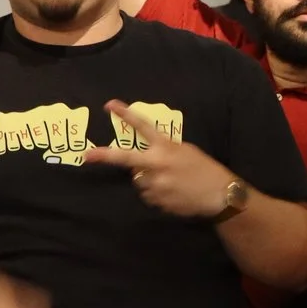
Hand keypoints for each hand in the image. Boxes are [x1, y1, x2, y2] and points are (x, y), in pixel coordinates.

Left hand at [82, 101, 237, 219]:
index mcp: (166, 148)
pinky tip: (173, 192)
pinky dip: (156, 193)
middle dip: (104, 156)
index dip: (126, 115)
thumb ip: (164, 151)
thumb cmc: (205, 169)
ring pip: (138, 181)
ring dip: (147, 179)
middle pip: (125, 160)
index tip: (110, 106)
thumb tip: (145, 159)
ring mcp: (156, 185)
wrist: (219, 195)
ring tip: (169, 181)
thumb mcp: (186, 151)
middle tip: (86, 156)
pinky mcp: (157, 202)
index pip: (143, 127)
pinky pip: (149, 195)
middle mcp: (157, 166)